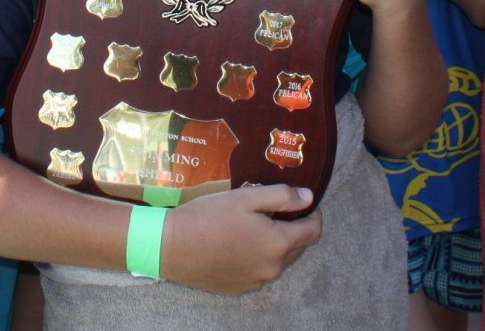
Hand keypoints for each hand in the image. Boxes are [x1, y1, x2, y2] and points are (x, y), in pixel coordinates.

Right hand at [162, 184, 321, 293]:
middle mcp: (272, 268)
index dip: (313, 214)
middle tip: (276, 210)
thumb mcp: (247, 197)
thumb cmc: (209, 216)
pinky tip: (238, 243)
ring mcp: (256, 281)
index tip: (304, 202)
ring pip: (278, 260)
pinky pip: (259, 271)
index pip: (313, 231)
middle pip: (298, 247)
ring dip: (276, 244)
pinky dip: (258, 257)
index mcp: (278, 243)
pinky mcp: (240, 288)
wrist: (171, 246)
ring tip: (255, 225)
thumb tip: (308, 197)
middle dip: (294, 228)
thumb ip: (282, 196)